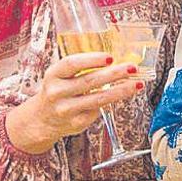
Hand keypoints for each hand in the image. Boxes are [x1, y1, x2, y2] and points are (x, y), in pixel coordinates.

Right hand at [6, 53, 145, 153]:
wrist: (43, 119)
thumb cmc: (60, 91)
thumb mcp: (63, 76)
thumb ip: (84, 68)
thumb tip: (118, 61)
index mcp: (53, 75)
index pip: (72, 64)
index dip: (92, 60)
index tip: (111, 57)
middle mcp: (57, 92)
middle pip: (89, 81)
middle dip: (114, 74)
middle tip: (132, 68)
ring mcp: (66, 109)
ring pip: (99, 98)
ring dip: (121, 90)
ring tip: (137, 84)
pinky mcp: (76, 123)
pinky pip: (98, 110)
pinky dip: (112, 101)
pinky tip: (121, 95)